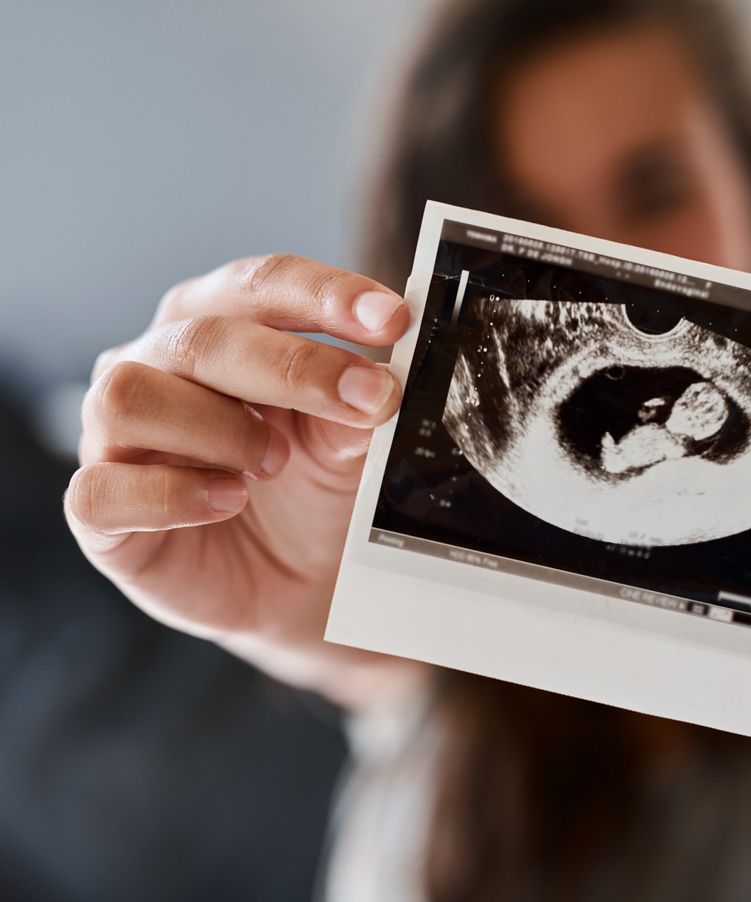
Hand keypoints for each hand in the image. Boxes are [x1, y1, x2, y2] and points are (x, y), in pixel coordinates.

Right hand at [64, 254, 418, 705]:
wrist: (290, 584)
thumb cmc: (308, 491)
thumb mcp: (345, 447)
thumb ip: (355, 411)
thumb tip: (380, 387)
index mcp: (217, 324)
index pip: (261, 285)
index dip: (326, 295)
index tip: (394, 318)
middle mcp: (156, 365)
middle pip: (202, 336)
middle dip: (296, 366)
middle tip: (370, 399)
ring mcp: (115, 435)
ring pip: (132, 395)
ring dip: (221, 427)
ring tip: (276, 463)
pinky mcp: (99, 509)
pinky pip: (104, 489)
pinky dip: (175, 495)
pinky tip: (229, 500)